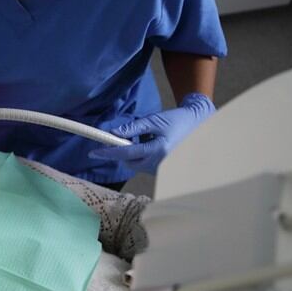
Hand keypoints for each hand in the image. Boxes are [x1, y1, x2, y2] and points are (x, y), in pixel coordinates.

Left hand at [89, 93, 215, 173]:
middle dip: (121, 152)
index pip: (127, 153)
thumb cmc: (175, 120)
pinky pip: (145, 165)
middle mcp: (160, 163)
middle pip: (129, 162)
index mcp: (158, 149)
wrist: (198, 125)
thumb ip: (132, 128)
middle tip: (123, 137)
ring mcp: (163, 169)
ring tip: (147, 137)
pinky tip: (153, 144)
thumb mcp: (153, 120)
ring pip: (137, 164)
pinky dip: (142, 155)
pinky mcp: (164, 170)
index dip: (109, 152)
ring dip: (133, 153)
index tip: (93, 153)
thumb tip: (112, 133)